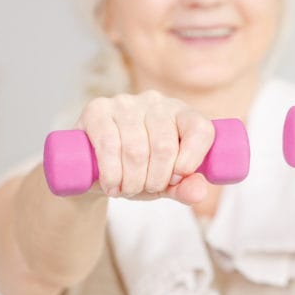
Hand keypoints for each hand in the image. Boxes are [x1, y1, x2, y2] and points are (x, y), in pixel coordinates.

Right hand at [75, 90, 214, 203]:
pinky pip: (108, 145)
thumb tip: (198, 192)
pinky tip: (110, 185)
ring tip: (126, 189)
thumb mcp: (164, 185)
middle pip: (164, 146)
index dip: (191, 160)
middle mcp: (155, 101)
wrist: (94, 168)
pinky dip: (112, 174)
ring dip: (131, 181)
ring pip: (136, 149)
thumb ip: (184, 188)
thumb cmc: (137, 171)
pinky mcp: (97, 110)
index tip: (175, 180)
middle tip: (144, 189)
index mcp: (180, 113)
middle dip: (155, 180)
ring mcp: (124, 103)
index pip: (200, 129)